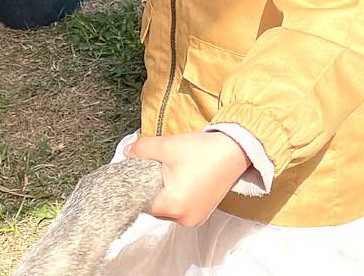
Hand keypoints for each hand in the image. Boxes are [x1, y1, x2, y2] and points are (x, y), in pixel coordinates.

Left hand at [125, 132, 248, 225]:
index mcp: (173, 206)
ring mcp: (195, 218)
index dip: (136, 185)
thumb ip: (142, 150)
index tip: (135, 171)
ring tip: (170, 171)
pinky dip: (176, 194)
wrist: (236, 150)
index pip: (142, 202)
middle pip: (154, 207)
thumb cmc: (203, 151)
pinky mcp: (202, 213)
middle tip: (155, 167)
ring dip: (164, 192)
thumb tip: (127, 153)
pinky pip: (180, 207)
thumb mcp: (166, 146)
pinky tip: (181, 177)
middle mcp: (184, 219)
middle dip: (151, 187)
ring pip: (167, 207)